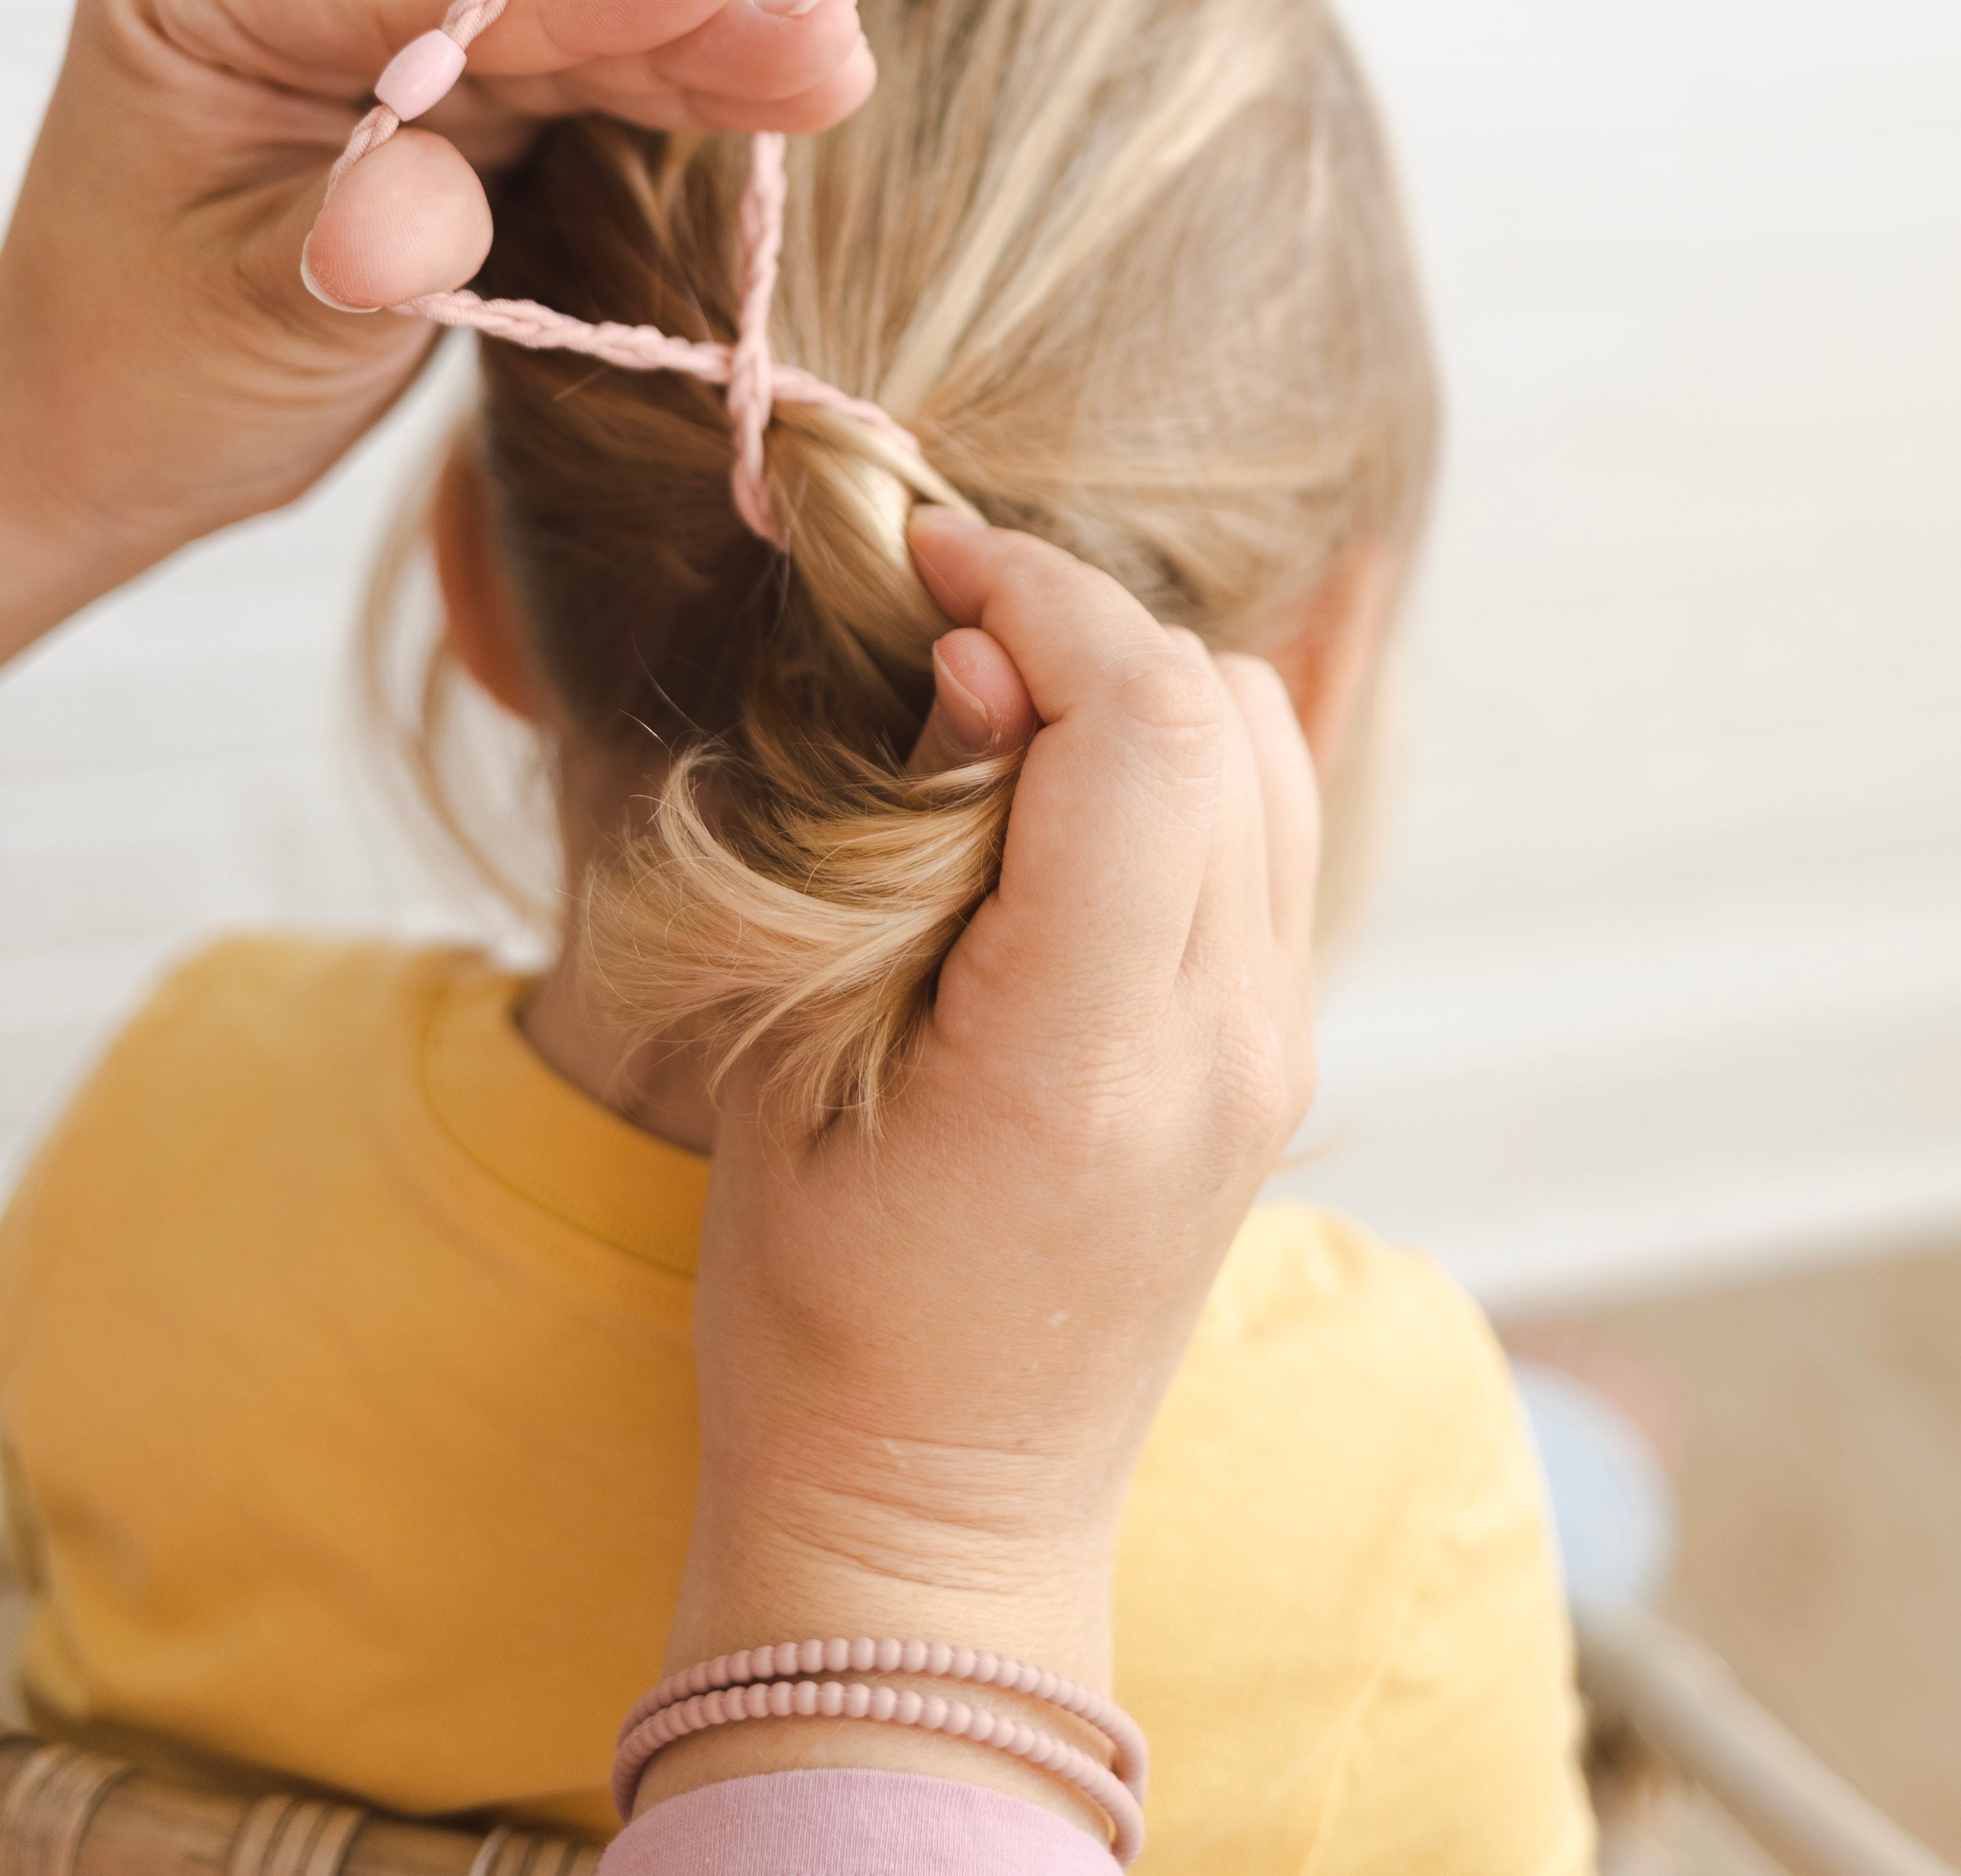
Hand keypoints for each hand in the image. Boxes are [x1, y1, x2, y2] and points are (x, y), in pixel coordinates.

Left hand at [0, 0, 907, 557]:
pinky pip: (591, 43)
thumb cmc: (144, 373)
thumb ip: (362, 241)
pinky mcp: (456, 71)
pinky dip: (691, 21)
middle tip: (838, 42)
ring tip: (846, 44)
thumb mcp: (247, 313)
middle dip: (687, 16)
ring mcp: (388, 2)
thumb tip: (451, 200)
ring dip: (717, 37)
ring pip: (583, 11)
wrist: (104, 428)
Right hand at [645, 509, 1320, 1828]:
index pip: (1138, 725)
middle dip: (1079, 616)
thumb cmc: (820, 1318)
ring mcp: (1273, 1054)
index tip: (923, 560)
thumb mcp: (797, 1079)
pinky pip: (1268, 837)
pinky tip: (1068, 793)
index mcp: (1087, 1055)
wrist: (941, 1512)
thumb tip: (982, 674)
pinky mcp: (1274, 1063)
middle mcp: (1227, 1042)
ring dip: (1140, 682)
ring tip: (1002, 703)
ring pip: (1266, 754)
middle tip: (941, 623)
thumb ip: (901, 861)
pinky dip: (1181, 761)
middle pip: (1217, 710)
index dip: (1035, 596)